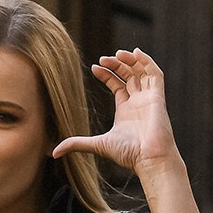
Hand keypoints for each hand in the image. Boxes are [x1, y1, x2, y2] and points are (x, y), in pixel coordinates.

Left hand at [53, 48, 178, 174]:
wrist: (149, 159)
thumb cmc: (128, 154)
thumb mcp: (97, 145)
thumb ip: (77, 144)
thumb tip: (54, 152)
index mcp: (126, 110)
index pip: (118, 85)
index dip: (107, 74)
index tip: (94, 67)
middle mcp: (138, 102)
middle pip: (129, 75)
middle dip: (117, 64)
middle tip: (103, 59)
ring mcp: (149, 98)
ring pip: (142, 72)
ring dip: (131, 60)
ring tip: (118, 53)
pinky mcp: (158, 97)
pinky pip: (156, 75)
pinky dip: (148, 62)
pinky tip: (135, 53)